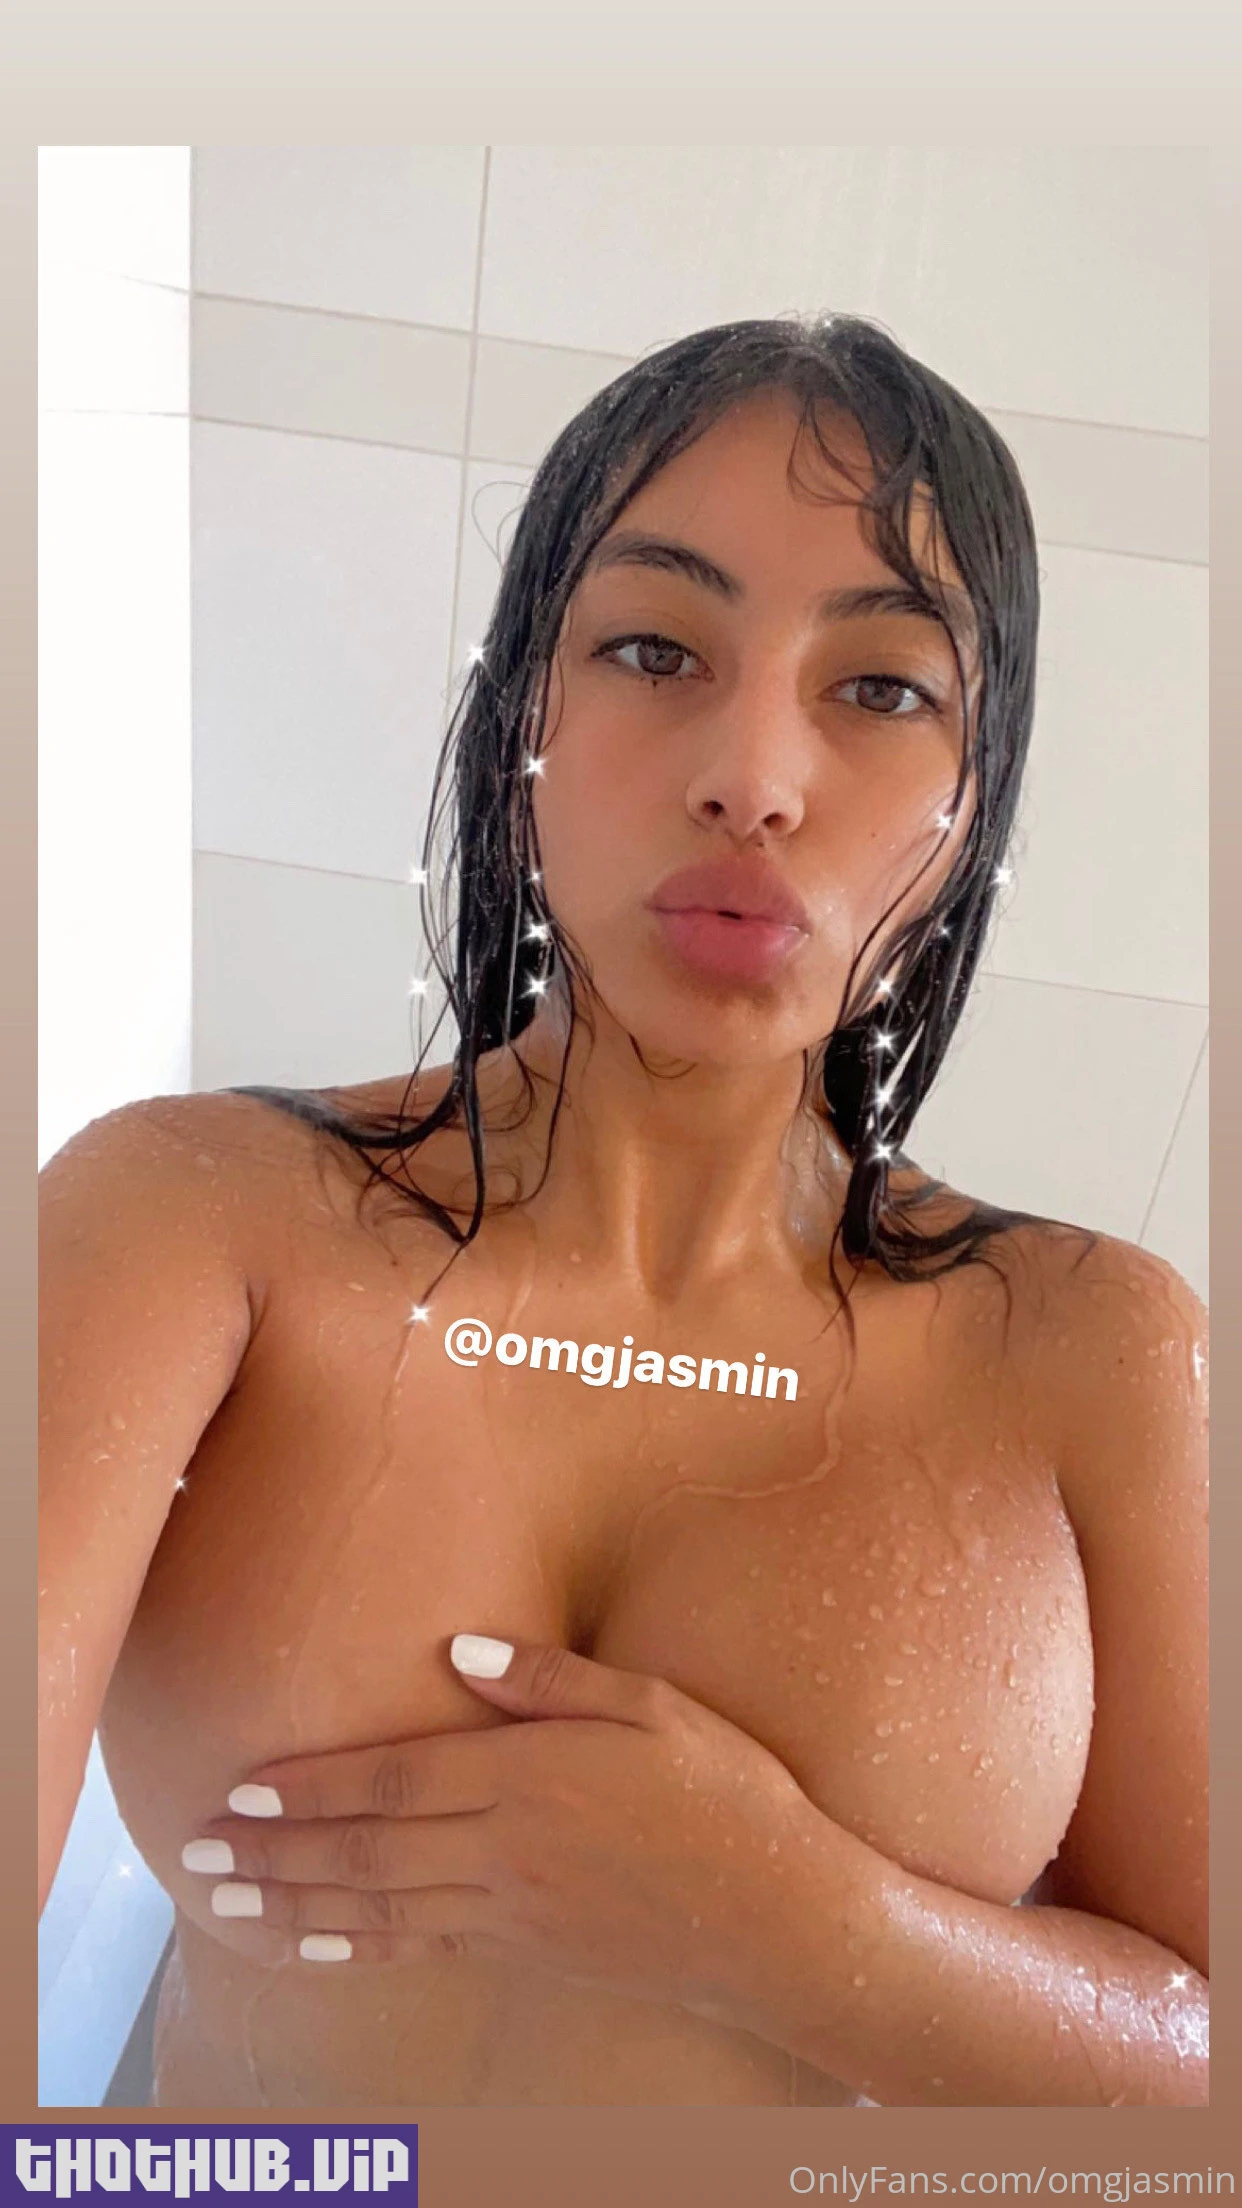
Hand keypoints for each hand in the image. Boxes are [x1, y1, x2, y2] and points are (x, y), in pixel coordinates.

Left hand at [183, 1634, 821, 2020]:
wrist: (781, 1922)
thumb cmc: (730, 1796)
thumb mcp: (654, 1706)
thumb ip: (550, 1679)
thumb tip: (456, 1650)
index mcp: (529, 1778)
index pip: (391, 1779)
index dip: (307, 1786)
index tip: (237, 1789)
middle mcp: (505, 1849)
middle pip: (365, 1849)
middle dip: (272, 1854)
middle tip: (195, 1857)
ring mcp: (513, 1910)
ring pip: (379, 1905)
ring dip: (294, 1904)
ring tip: (227, 1904)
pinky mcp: (529, 1951)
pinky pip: (424, 1948)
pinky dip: (360, 1947)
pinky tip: (318, 1947)